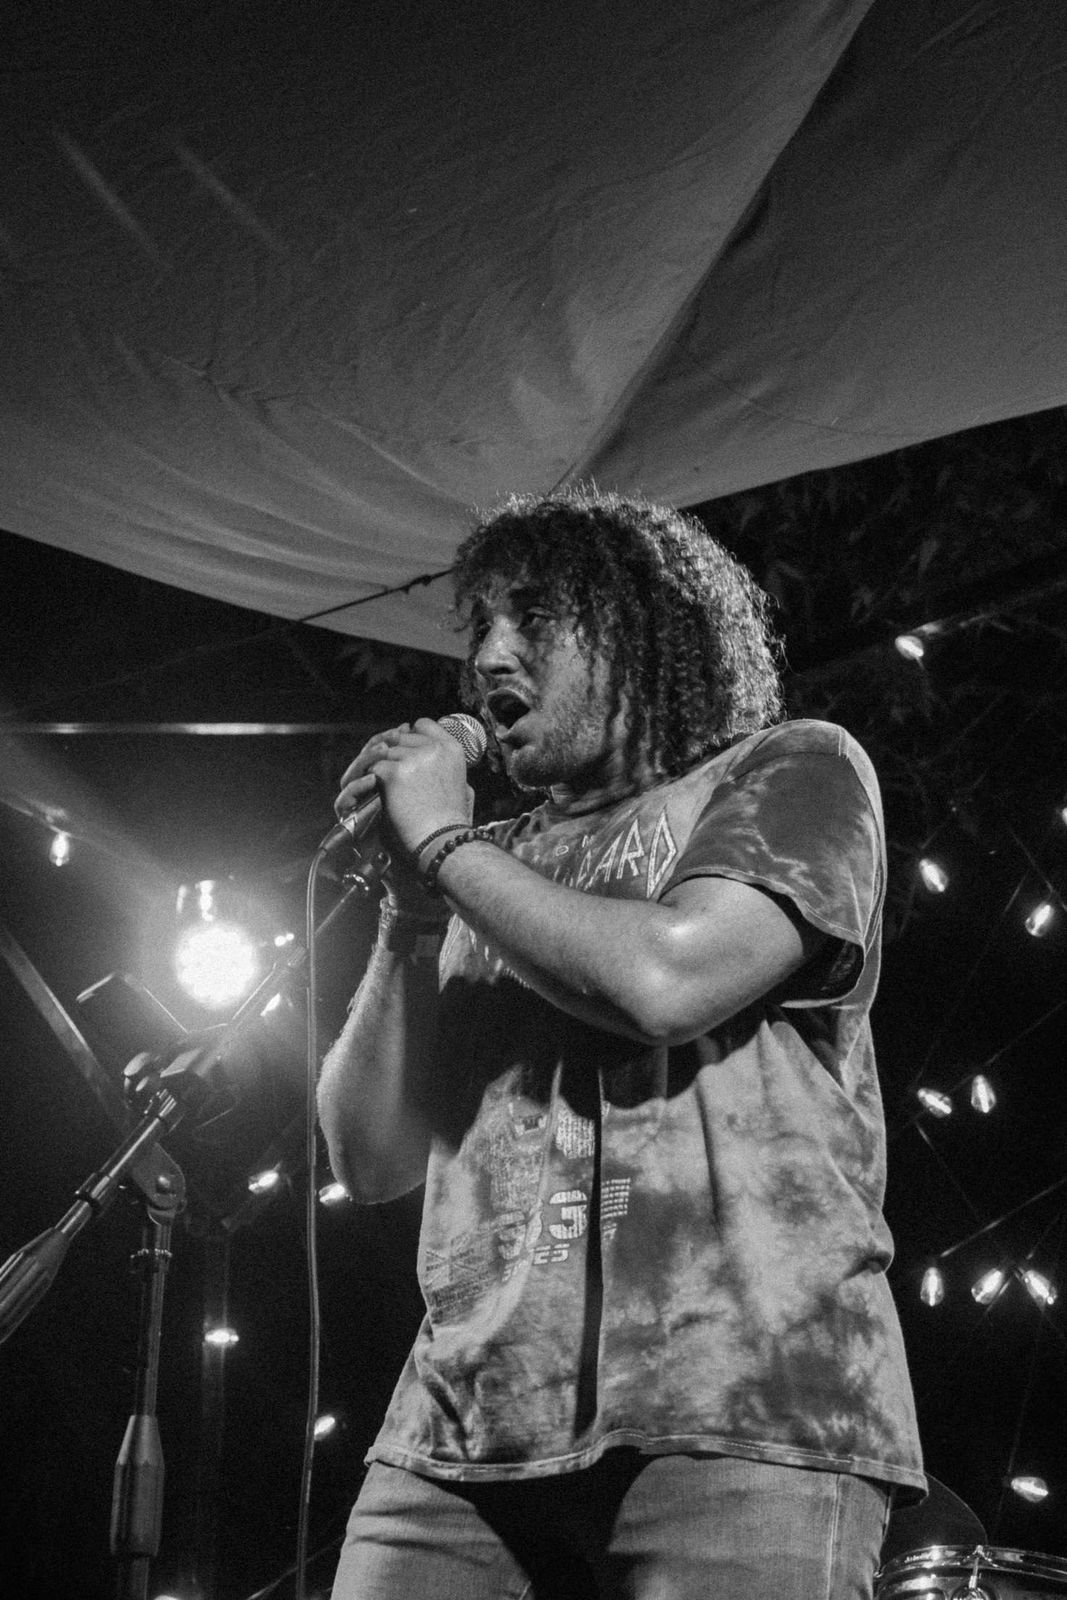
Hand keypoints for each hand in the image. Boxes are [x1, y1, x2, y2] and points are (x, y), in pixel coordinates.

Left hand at [333, 719, 473, 902]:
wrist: (442, 840)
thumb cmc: (451, 822)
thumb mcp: (462, 786)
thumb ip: (446, 766)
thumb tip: (431, 756)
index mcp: (452, 749)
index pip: (423, 724)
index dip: (409, 734)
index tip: (401, 747)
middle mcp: (433, 748)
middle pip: (399, 736)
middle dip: (387, 750)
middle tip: (378, 765)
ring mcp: (413, 758)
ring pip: (383, 751)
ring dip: (373, 764)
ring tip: (368, 779)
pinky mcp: (394, 772)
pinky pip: (373, 767)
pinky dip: (367, 778)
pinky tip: (368, 789)